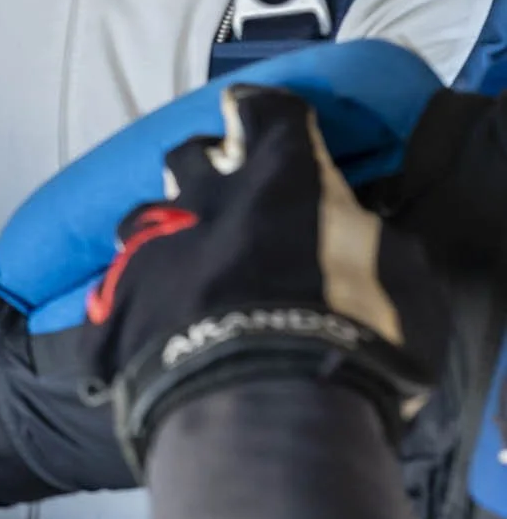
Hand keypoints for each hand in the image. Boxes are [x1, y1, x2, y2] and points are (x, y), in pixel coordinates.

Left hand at [73, 83, 445, 475]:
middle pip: (189, 156)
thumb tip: (355, 232)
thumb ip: (366, 241)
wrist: (265, 408)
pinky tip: (147, 322)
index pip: (265, 111)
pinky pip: (119, 290)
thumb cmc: (356, 333)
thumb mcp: (400, 278)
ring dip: (164, 229)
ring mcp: (152, 248)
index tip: (259, 114)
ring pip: (142, 215)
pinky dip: (136, 301)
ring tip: (182, 256)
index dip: (263, 111)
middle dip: (206, 166)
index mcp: (279, 177)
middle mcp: (205, 199)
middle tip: (225, 191)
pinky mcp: (119, 303)